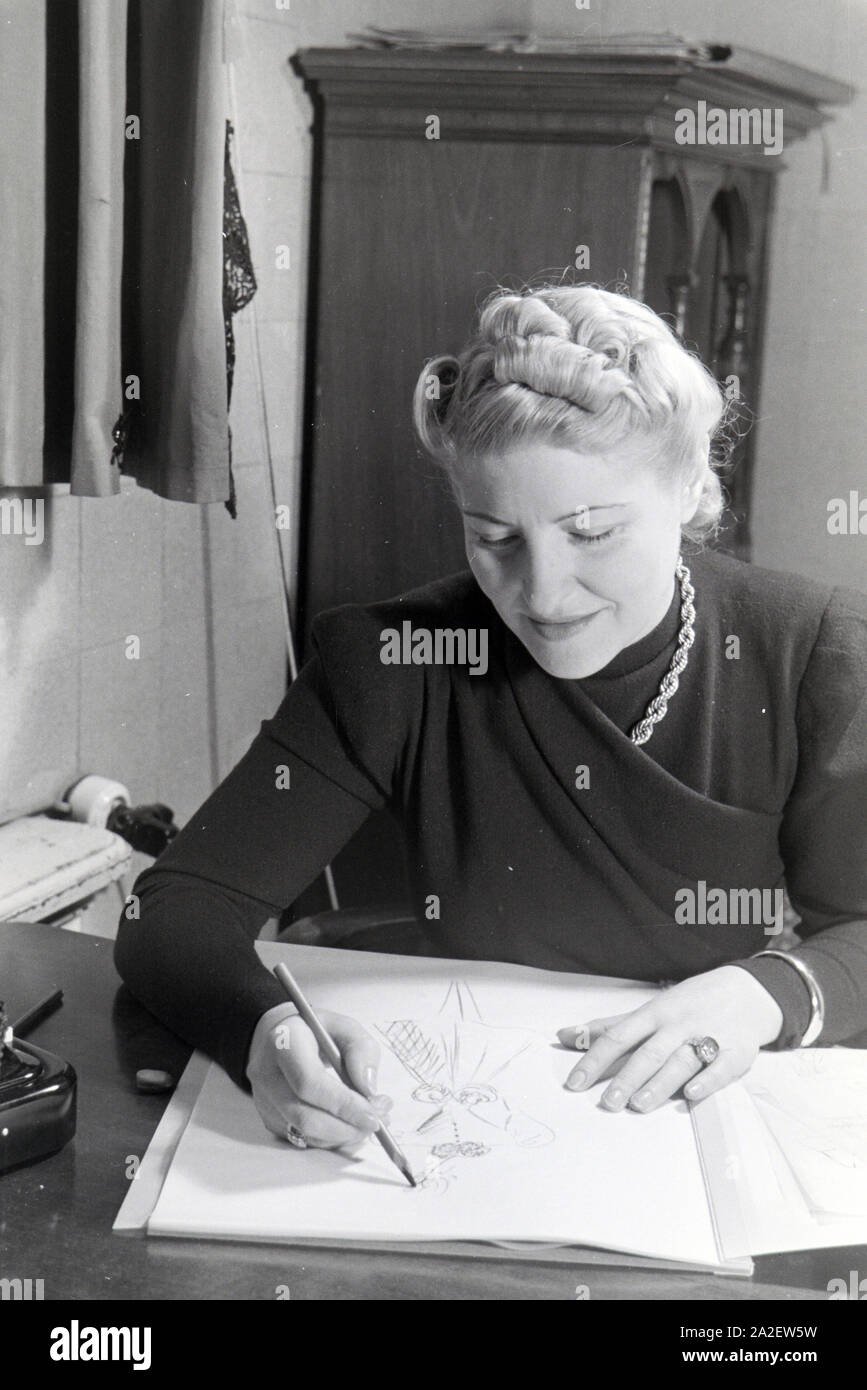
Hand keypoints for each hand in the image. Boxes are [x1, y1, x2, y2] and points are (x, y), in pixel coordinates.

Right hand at [246, 1002, 391, 1149]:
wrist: (282, 1038)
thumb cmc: (316, 1032)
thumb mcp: (345, 1027)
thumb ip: (361, 1050)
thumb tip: (368, 1089)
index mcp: (283, 1042)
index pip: (309, 1082)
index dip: (343, 1104)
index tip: (373, 1114)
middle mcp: (266, 1073)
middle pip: (304, 1116)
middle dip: (346, 1127)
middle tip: (378, 1122)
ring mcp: (264, 1100)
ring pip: (304, 1133)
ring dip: (343, 1136)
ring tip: (370, 1121)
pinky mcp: (269, 1119)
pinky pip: (303, 1139)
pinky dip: (332, 1139)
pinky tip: (351, 1125)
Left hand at [558, 966, 783, 1112]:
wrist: (746, 993)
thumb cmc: (687, 1006)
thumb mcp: (648, 1012)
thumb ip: (608, 1028)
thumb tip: (563, 1035)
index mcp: (654, 1013)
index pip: (618, 1036)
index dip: (595, 1059)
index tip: (574, 1083)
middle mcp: (678, 1025)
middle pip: (649, 1052)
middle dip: (627, 1077)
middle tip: (607, 1102)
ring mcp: (707, 1036)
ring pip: (681, 1061)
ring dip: (660, 1083)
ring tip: (639, 1104)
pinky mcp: (735, 1052)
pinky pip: (720, 1067)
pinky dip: (707, 1080)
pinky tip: (691, 1094)